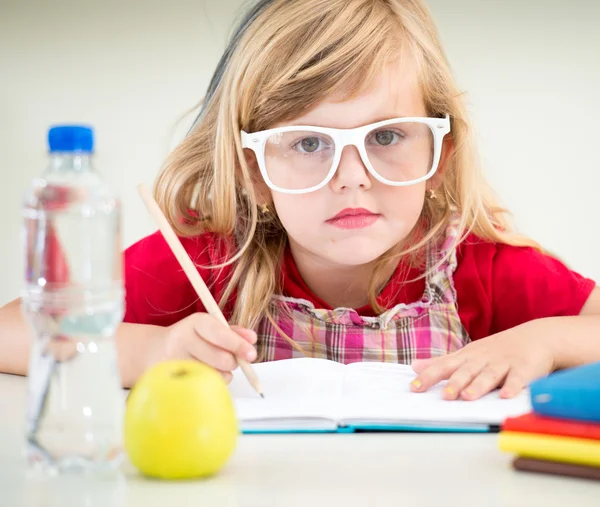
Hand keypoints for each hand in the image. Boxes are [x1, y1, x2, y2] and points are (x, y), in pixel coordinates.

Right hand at [157, 313, 256, 382]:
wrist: (155, 349)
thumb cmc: (192, 337)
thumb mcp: (211, 327)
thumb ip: (234, 332)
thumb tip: (252, 339)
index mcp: (197, 322)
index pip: (220, 334)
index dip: (238, 345)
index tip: (252, 354)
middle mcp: (184, 339)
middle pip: (221, 358)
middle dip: (233, 362)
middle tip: (231, 360)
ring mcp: (176, 361)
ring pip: (215, 375)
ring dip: (223, 373)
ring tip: (214, 365)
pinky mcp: (172, 380)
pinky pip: (203, 385)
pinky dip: (210, 382)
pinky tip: (202, 373)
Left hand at [409, 324, 555, 399]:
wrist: (536, 336)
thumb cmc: (496, 349)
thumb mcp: (467, 354)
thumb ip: (442, 362)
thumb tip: (414, 366)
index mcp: (467, 357)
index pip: (445, 366)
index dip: (430, 376)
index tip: (414, 387)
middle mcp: (483, 359)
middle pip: (466, 371)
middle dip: (455, 383)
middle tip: (444, 396)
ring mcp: (504, 363)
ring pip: (489, 375)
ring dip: (478, 385)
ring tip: (467, 397)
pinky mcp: (525, 368)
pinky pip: (518, 378)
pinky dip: (512, 386)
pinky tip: (506, 396)